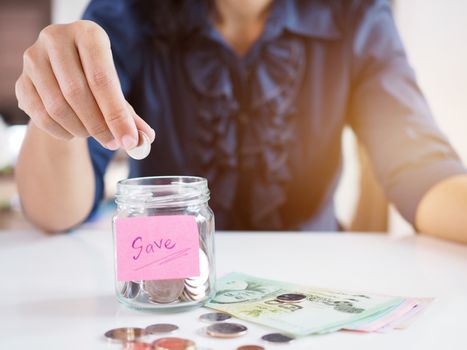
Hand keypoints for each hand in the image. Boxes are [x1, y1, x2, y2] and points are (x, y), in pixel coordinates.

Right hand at [15, 20, 154, 149]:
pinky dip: (62, 131)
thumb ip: (130, 113)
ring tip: (94, 134)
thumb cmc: (96, 80)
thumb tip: (146, 138)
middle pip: (77, 92)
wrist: (63, 74)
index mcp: (87, 34)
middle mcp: (56, 39)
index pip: (102, 78)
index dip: (116, 113)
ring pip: (57, 106)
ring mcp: (33, 59)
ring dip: (80, 129)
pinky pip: (40, 116)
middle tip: (113, 143)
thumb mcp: (116, 89)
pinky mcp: (21, 81)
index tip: (129, 139)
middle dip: (99, 125)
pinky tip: (75, 132)